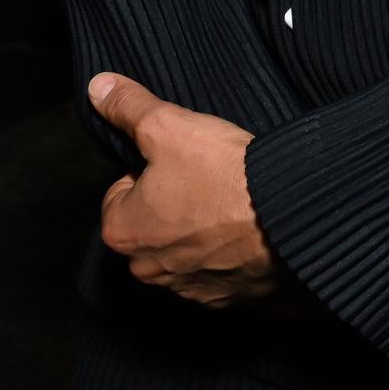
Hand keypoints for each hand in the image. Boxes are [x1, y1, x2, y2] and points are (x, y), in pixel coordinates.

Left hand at [89, 73, 278, 307]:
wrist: (290, 217)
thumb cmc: (224, 175)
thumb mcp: (170, 126)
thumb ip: (131, 108)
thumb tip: (98, 88)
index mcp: (121, 232)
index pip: (123, 191)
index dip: (154, 168)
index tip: (185, 160)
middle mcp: (146, 270)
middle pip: (154, 224)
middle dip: (177, 204)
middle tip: (213, 179)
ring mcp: (188, 290)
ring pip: (188, 251)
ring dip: (205, 233)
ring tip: (237, 203)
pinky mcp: (229, 301)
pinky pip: (223, 274)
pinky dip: (234, 255)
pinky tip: (254, 230)